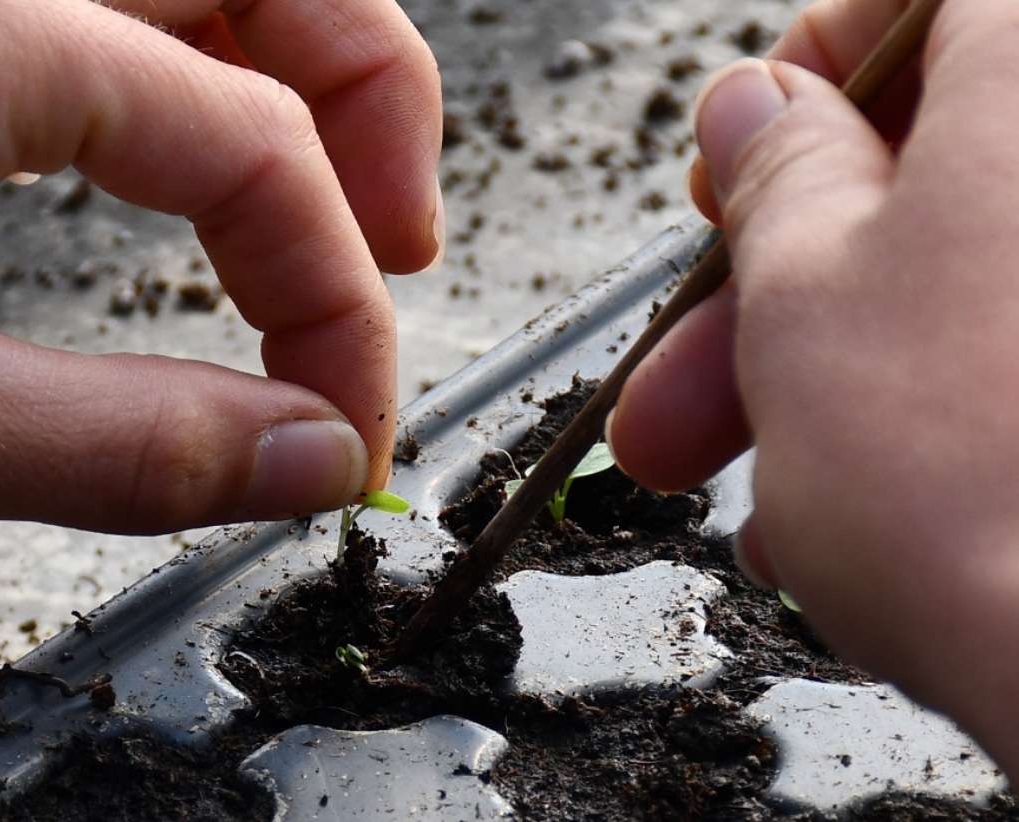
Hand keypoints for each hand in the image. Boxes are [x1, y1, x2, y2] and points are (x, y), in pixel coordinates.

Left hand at [0, 0, 440, 534]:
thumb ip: (117, 442)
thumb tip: (309, 459)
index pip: (257, 140)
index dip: (340, 298)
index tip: (351, 426)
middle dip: (368, 104)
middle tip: (404, 243)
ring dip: (288, 88)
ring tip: (326, 215)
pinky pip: (102, 28)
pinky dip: (185, 97)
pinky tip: (198, 180)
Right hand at [607, 0, 1018, 775]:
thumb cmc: (977, 475)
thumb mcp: (803, 291)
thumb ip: (776, 174)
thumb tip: (754, 108)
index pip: (908, 7)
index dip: (795, 85)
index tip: (733, 174)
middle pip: (935, 175)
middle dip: (775, 288)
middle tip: (690, 374)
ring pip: (974, 290)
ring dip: (836, 384)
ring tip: (754, 492)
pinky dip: (937, 428)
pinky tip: (850, 521)